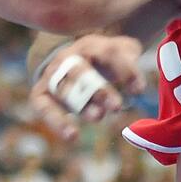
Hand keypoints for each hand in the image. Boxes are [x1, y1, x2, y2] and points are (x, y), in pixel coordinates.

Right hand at [29, 34, 146, 141]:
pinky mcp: (41, 94)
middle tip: (116, 106)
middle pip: (81, 72)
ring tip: (98, 117)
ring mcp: (52, 75)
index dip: (125, 71)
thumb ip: (129, 66)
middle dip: (99, 90)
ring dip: (81, 105)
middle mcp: (68, 58)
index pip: (108, 53)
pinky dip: (57, 122)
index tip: (139, 90)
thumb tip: (137, 89)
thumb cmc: (103, 61)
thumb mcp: (120, 53)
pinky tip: (72, 136)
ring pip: (64, 90)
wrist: (71, 60)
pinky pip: (45, 108)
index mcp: (90, 45)